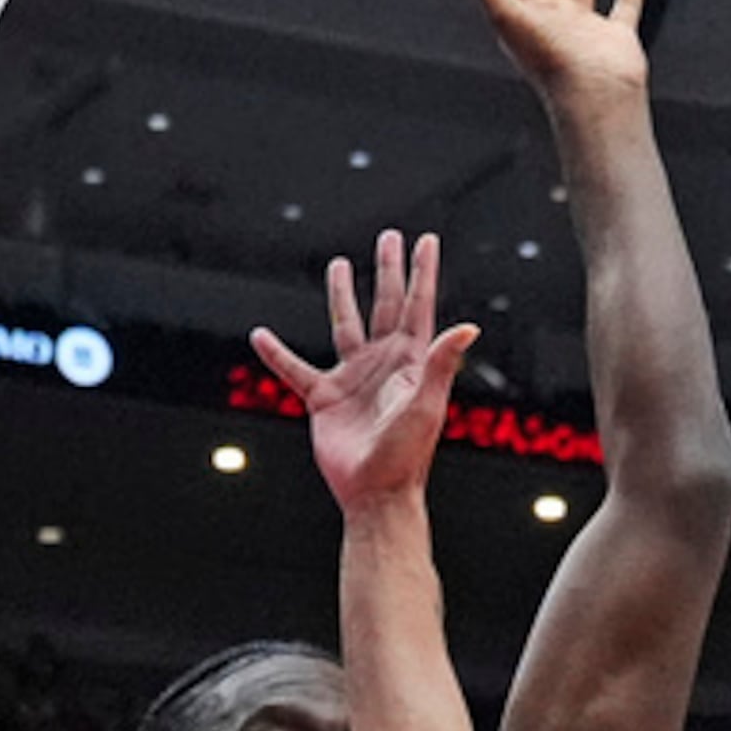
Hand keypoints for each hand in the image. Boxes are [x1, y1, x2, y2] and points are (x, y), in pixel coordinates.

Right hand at [250, 231, 480, 510]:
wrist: (376, 494)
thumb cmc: (407, 456)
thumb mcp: (426, 405)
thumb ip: (442, 363)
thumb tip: (470, 326)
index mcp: (410, 361)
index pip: (417, 305)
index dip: (421, 271)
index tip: (425, 240)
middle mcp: (383, 363)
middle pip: (384, 304)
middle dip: (387, 270)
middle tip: (389, 237)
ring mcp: (354, 378)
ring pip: (345, 325)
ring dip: (341, 295)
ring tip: (338, 264)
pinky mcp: (325, 399)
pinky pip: (295, 369)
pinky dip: (277, 354)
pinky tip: (260, 336)